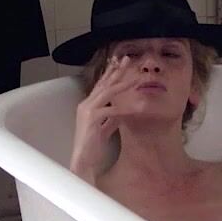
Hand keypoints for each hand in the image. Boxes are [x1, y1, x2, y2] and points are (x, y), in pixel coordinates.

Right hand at [69, 55, 139, 182]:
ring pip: (108, 92)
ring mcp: (88, 111)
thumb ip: (113, 119)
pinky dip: (125, 108)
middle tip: (127, 59)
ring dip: (123, 83)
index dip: (110, 74)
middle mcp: (86, 105)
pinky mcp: (92, 119)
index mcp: (88, 106)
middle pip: (104, 84)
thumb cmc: (93, 147)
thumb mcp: (105, 128)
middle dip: (116, 70)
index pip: (101, 86)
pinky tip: (138, 106)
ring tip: (137, 78)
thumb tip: (124, 112)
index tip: (119, 63)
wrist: (83, 161)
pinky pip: (112, 110)